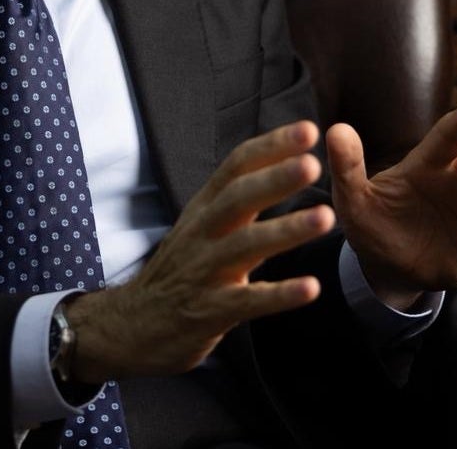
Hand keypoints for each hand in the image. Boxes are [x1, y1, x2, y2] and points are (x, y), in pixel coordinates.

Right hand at [66, 121, 335, 381]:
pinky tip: (311, 288)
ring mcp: (203, 272)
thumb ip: (236, 200)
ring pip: (245, 245)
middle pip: (238, 198)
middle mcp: (201, 233)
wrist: (131, 327)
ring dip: (286, 230)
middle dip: (275, 178)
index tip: (308, 129)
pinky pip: (247, 301)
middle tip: (313, 163)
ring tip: (325, 217)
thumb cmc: (179, 272)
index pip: (236, 167)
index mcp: (204, 209)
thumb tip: (281, 163)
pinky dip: (280, 294)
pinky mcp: (208, 312)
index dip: (270, 147)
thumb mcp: (200, 227)